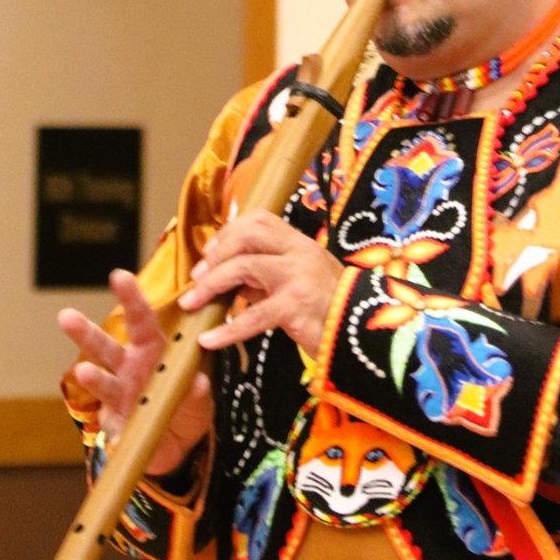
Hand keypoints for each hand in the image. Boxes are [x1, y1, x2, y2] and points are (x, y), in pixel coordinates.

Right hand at [58, 268, 212, 476]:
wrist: (175, 443)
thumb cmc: (185, 406)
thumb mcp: (199, 397)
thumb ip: (196, 391)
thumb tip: (198, 381)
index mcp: (151, 351)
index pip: (141, 321)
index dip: (131, 299)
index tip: (118, 276)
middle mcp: (128, 368)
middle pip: (105, 347)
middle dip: (85, 333)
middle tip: (66, 317)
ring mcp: (118, 396)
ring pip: (100, 382)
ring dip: (91, 378)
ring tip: (83, 374)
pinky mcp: (114, 425)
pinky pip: (111, 424)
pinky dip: (115, 427)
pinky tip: (117, 431)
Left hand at [178, 208, 342, 359]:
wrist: (368, 335)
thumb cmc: (334, 311)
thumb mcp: (304, 281)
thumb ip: (271, 275)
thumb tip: (232, 277)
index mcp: (300, 244)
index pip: (259, 220)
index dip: (229, 233)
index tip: (211, 254)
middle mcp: (299, 252)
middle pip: (247, 236)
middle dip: (216, 254)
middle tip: (196, 277)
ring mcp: (298, 277)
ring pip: (243, 268)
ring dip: (210, 286)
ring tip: (191, 304)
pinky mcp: (296, 306)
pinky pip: (252, 317)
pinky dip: (226, 331)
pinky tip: (209, 340)